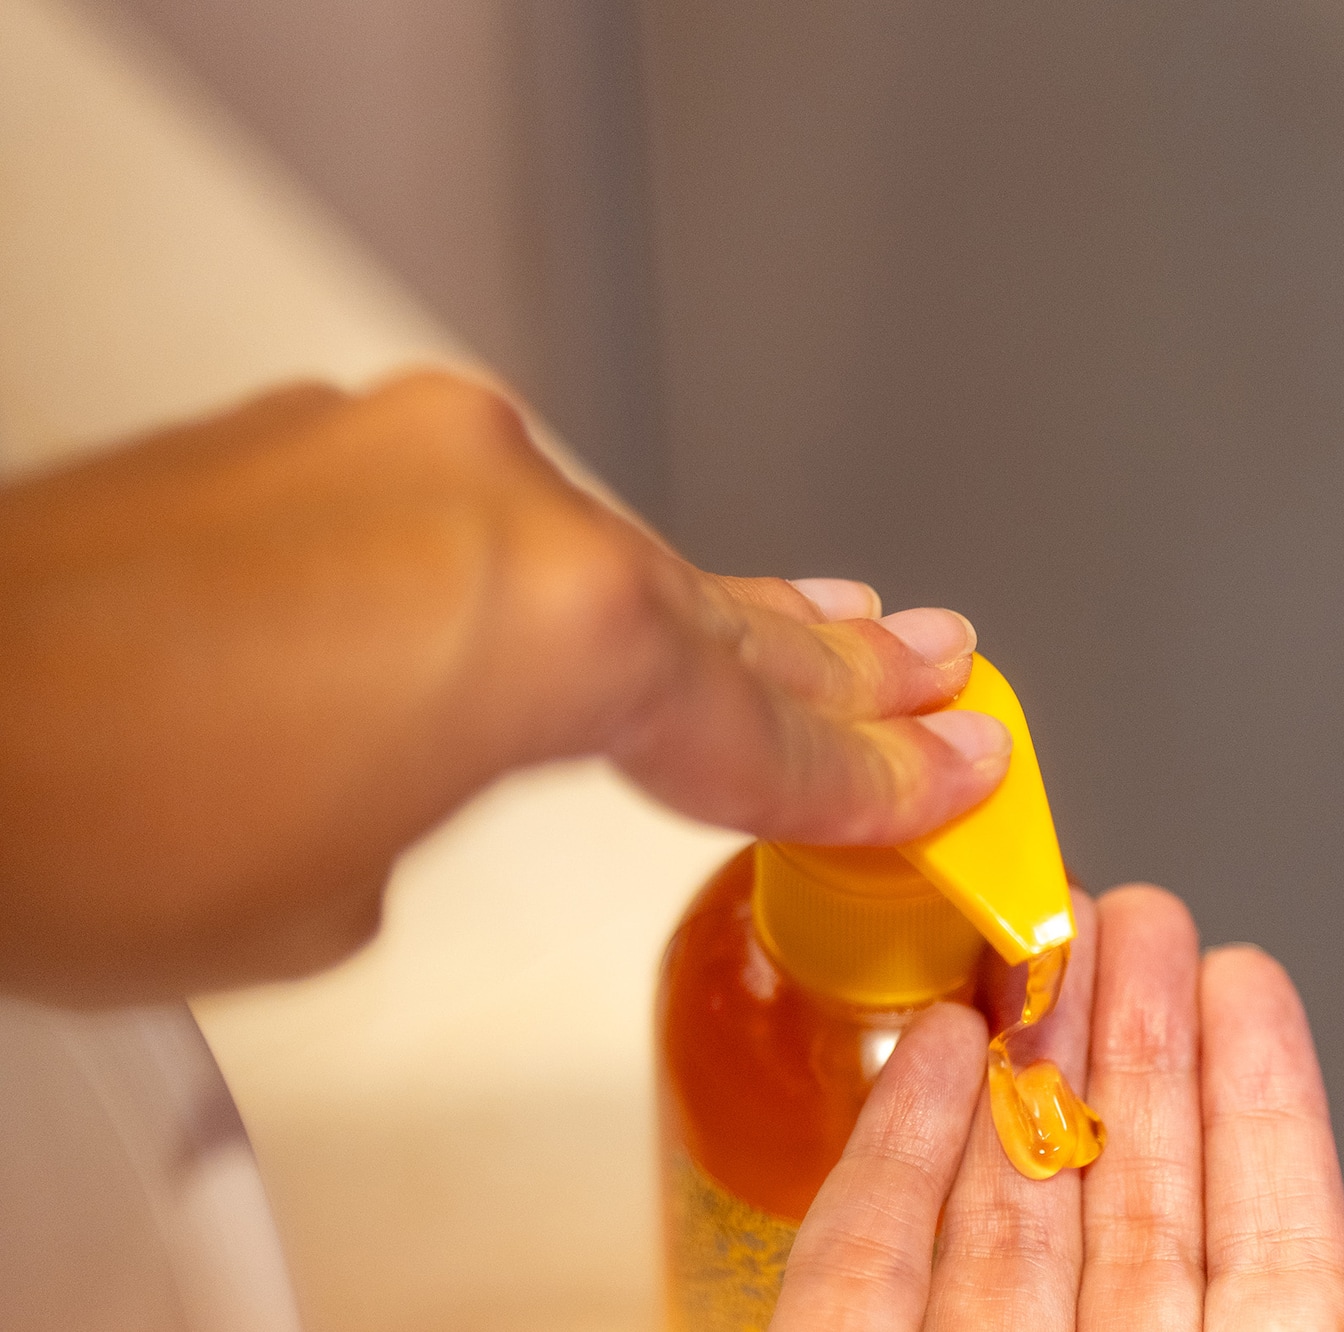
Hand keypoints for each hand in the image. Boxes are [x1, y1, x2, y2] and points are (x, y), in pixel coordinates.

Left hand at [0, 371, 1007, 1002]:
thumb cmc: (74, 822)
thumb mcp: (333, 899)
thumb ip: (452, 808)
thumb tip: (435, 772)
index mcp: (553, 623)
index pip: (759, 725)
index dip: (873, 772)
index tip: (956, 768)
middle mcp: (499, 500)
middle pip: (717, 611)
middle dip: (840, 661)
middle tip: (941, 673)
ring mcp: (406, 452)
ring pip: (611, 551)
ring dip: (717, 604)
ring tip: (839, 622)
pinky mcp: (318, 443)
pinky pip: (498, 519)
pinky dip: (565, 573)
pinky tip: (610, 589)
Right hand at [772, 885, 1343, 1330]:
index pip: (1255, 1247)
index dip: (1255, 1105)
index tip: (1244, 979)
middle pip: (1118, 1200)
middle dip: (1127, 1041)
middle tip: (1133, 916)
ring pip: (993, 1211)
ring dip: (1016, 1061)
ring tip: (1042, 940)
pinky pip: (858, 1269)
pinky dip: (889, 1150)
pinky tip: (931, 1049)